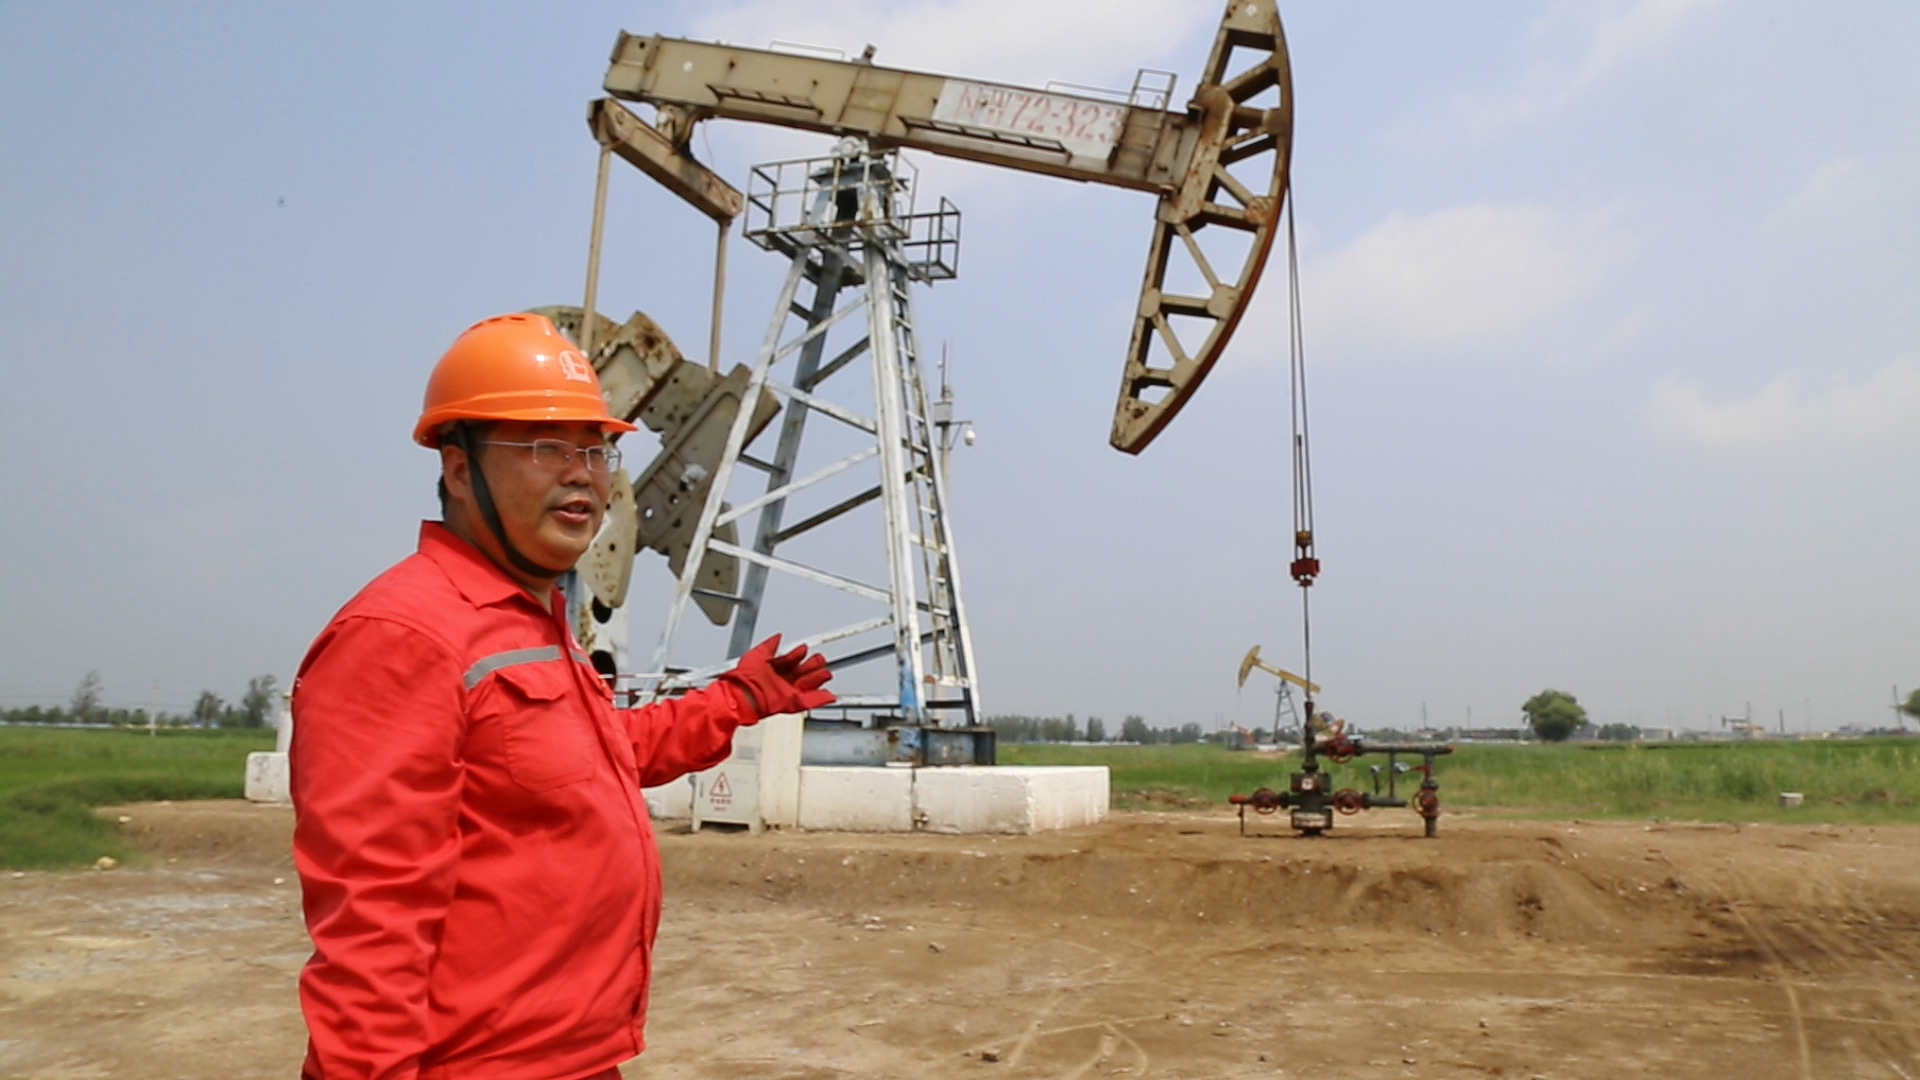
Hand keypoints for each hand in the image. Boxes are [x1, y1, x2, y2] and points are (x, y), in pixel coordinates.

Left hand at [718, 635, 835, 718]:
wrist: (742, 693)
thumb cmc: (744, 677)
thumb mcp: (757, 654)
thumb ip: (769, 645)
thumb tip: (777, 637)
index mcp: (773, 670)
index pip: (790, 661)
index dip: (797, 654)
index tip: (804, 648)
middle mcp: (780, 681)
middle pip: (801, 673)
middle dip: (812, 666)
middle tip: (820, 659)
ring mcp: (787, 692)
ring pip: (807, 686)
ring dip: (817, 679)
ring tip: (825, 673)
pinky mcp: (791, 703)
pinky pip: (809, 702)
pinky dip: (820, 699)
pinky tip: (829, 695)